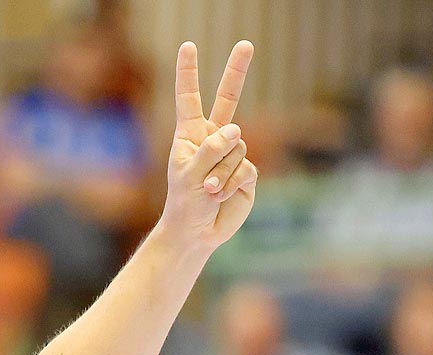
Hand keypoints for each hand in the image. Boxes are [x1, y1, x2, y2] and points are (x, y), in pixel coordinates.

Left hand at [155, 40, 258, 253]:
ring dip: (220, 173)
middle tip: (246, 43)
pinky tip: (220, 196)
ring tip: (208, 191)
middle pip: (229, 99)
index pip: (189, 98)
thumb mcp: (189, 175)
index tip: (188, 46)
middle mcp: (213, 138)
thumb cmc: (185, 203)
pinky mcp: (247, 172)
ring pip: (235, 148)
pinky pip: (244, 168)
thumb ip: (209, 150)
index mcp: (190, 134)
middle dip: (237, 71)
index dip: (188, 73)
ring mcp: (232, 154)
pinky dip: (231, 183)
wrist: (197, 232)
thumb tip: (235, 130)